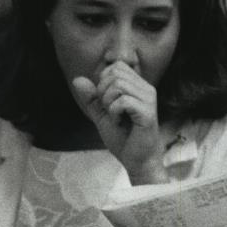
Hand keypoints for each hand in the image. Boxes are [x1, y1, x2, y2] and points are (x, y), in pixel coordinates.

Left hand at [70, 62, 166, 183]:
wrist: (136, 160)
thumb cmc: (123, 137)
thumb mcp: (101, 114)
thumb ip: (91, 98)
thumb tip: (77, 79)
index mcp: (139, 86)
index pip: (116, 66)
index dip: (103, 82)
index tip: (107, 102)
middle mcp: (147, 89)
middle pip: (115, 73)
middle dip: (103, 92)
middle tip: (110, 111)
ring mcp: (149, 100)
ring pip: (118, 85)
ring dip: (108, 103)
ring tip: (115, 117)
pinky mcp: (148, 112)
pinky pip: (123, 101)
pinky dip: (114, 112)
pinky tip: (119, 123)